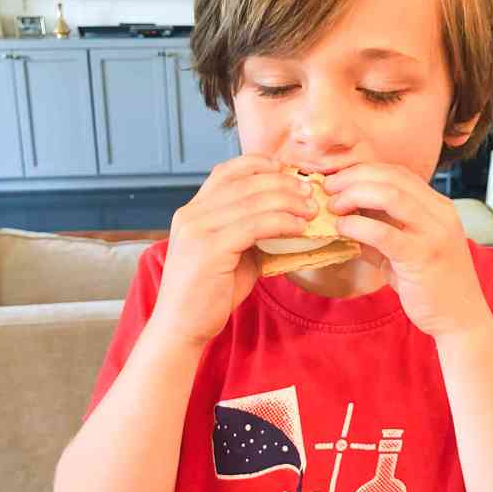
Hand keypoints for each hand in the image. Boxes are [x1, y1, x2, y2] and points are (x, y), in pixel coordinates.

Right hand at [150, 154, 317, 346]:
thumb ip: (249, 233)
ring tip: (311, 210)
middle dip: (283, 183)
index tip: (288, 171)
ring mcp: (198, 229)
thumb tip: (286, 220)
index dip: (260, 165)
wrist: (181, 326)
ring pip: (253, 201)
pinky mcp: (210, 249)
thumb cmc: (208, 294)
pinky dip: (282, 223)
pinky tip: (299, 228)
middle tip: (309, 193)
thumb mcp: (230, 255)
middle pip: (245, 183)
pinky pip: (255, 226)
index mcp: (193, 211)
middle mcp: (192, 214)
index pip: (227, 171)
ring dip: (288, 202)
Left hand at [323, 163, 490, 339]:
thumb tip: (345, 217)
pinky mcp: (422, 256)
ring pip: (390, 195)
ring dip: (354, 194)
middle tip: (328, 188)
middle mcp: (440, 213)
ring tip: (333, 206)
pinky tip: (342, 228)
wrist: (460, 318)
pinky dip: (358, 225)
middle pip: (392, 177)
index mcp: (438, 206)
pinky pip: (384, 232)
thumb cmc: (431, 284)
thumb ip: (382, 229)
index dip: (364, 170)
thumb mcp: (407, 249)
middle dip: (354, 177)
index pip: (398, 172)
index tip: (338, 179)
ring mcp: (434, 233)